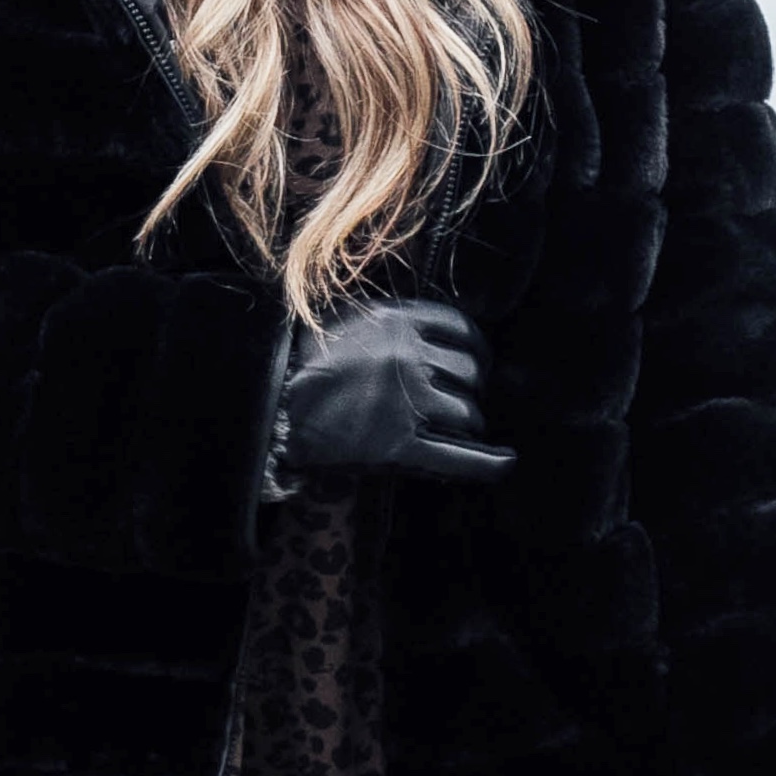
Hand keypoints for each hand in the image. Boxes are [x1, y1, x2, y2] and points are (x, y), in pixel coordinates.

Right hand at [269, 297, 513, 489]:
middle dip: (474, 385)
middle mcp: (410, 357)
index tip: (477, 358)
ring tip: (462, 427)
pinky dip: (487, 462)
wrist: (269, 402)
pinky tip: (505, 461)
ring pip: (467, 412)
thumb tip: (421, 313)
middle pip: (470, 371)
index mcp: (398, 320)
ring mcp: (407, 403)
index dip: (476, 346)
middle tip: (465, 396)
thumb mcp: (344, 314)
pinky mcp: (399, 446)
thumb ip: (385, 314)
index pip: (461, 328)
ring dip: (470, 421)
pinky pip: (457, 456)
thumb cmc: (302, 357)